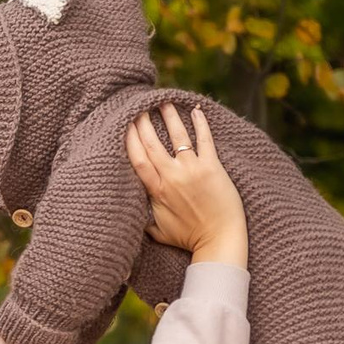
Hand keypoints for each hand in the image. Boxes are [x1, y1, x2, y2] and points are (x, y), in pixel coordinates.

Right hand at [125, 103, 247, 266]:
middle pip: (153, 143)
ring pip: (178, 136)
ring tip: (163, 102)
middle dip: (143, 122)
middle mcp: (172, 176)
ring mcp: (193, 170)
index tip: (124, 125)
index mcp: (156, 191)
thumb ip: (142, 215)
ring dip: (169, 116)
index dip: (129, 139)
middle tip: (138, 107)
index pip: (137, 159)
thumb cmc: (188, 238)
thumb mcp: (157, 230)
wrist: (219, 241)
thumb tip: (129, 205)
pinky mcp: (212, 168)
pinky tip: (196, 110)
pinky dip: (201, 123)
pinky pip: (205, 140)